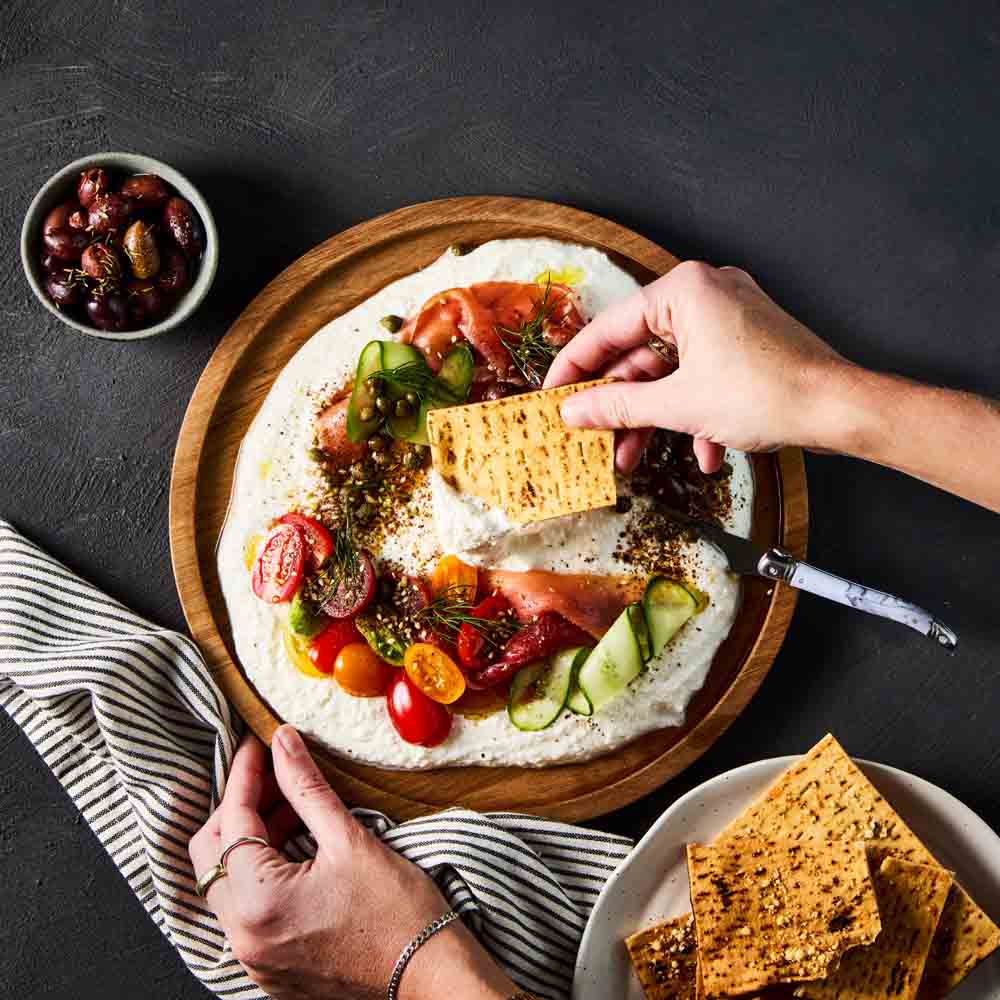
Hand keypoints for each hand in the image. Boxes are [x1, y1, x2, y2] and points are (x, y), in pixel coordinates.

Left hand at [189, 728, 514, 999]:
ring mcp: (255, 957)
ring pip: (226, 881)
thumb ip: (306, 786)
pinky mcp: (270, 966)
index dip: (245, 773)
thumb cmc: (398, 912)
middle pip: (211, 854)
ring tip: (293, 807)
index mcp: (258, 902)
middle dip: (238, 805)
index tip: (260, 743)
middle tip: (274, 774)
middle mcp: (244, 936)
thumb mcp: (349, 838)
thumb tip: (282, 742)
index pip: (232, 820)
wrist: (429, 974)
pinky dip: (260, 872)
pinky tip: (296, 847)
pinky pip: (245, 909)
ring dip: (250, 838)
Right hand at [544, 261, 847, 472]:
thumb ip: (618, 406)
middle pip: (641, 352)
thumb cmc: (768, 393)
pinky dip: (696, 413)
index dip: (576, 366)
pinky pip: (704, 375)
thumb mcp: (677, 405)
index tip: (554, 392)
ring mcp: (729, 318)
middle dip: (621, 404)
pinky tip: (704, 452)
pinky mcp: (747, 343)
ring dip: (656, 417)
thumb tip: (575, 411)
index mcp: (684, 290)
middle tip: (591, 432)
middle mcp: (706, 293)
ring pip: (672, 370)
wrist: (840, 410)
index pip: (610, 327)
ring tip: (633, 457)